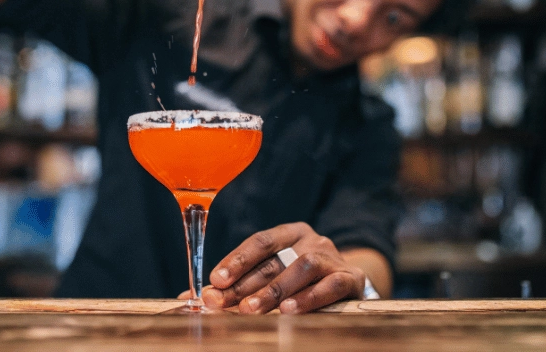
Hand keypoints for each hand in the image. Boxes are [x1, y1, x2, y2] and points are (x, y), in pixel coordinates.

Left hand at [202, 222, 366, 313]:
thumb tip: (195, 296)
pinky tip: (289, 311)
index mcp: (290, 234)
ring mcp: (332, 257)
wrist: (350, 285)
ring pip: (302, 267)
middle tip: (223, 302)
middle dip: (246, 284)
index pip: (261, 241)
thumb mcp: (274, 275)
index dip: (237, 259)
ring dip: (274, 290)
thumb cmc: (303, 281)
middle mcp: (312, 240)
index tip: (215, 280)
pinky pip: (330, 285)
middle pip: (275, 260)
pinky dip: (309, 298)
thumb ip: (239, 284)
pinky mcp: (350, 278)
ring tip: (252, 309)